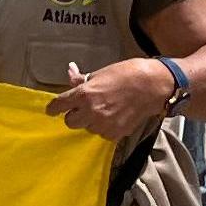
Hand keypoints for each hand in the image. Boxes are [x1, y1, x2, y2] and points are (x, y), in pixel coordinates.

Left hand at [49, 57, 175, 138]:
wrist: (153, 85)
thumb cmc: (127, 74)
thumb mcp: (101, 73)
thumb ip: (83, 79)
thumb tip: (70, 71)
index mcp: (84, 94)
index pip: (59, 105)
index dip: (53, 107)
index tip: (51, 109)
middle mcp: (91, 112)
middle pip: (70, 122)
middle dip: (74, 115)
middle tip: (82, 108)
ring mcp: (103, 125)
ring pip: (86, 128)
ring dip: (90, 121)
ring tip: (103, 109)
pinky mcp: (115, 133)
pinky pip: (102, 133)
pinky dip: (104, 127)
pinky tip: (113, 116)